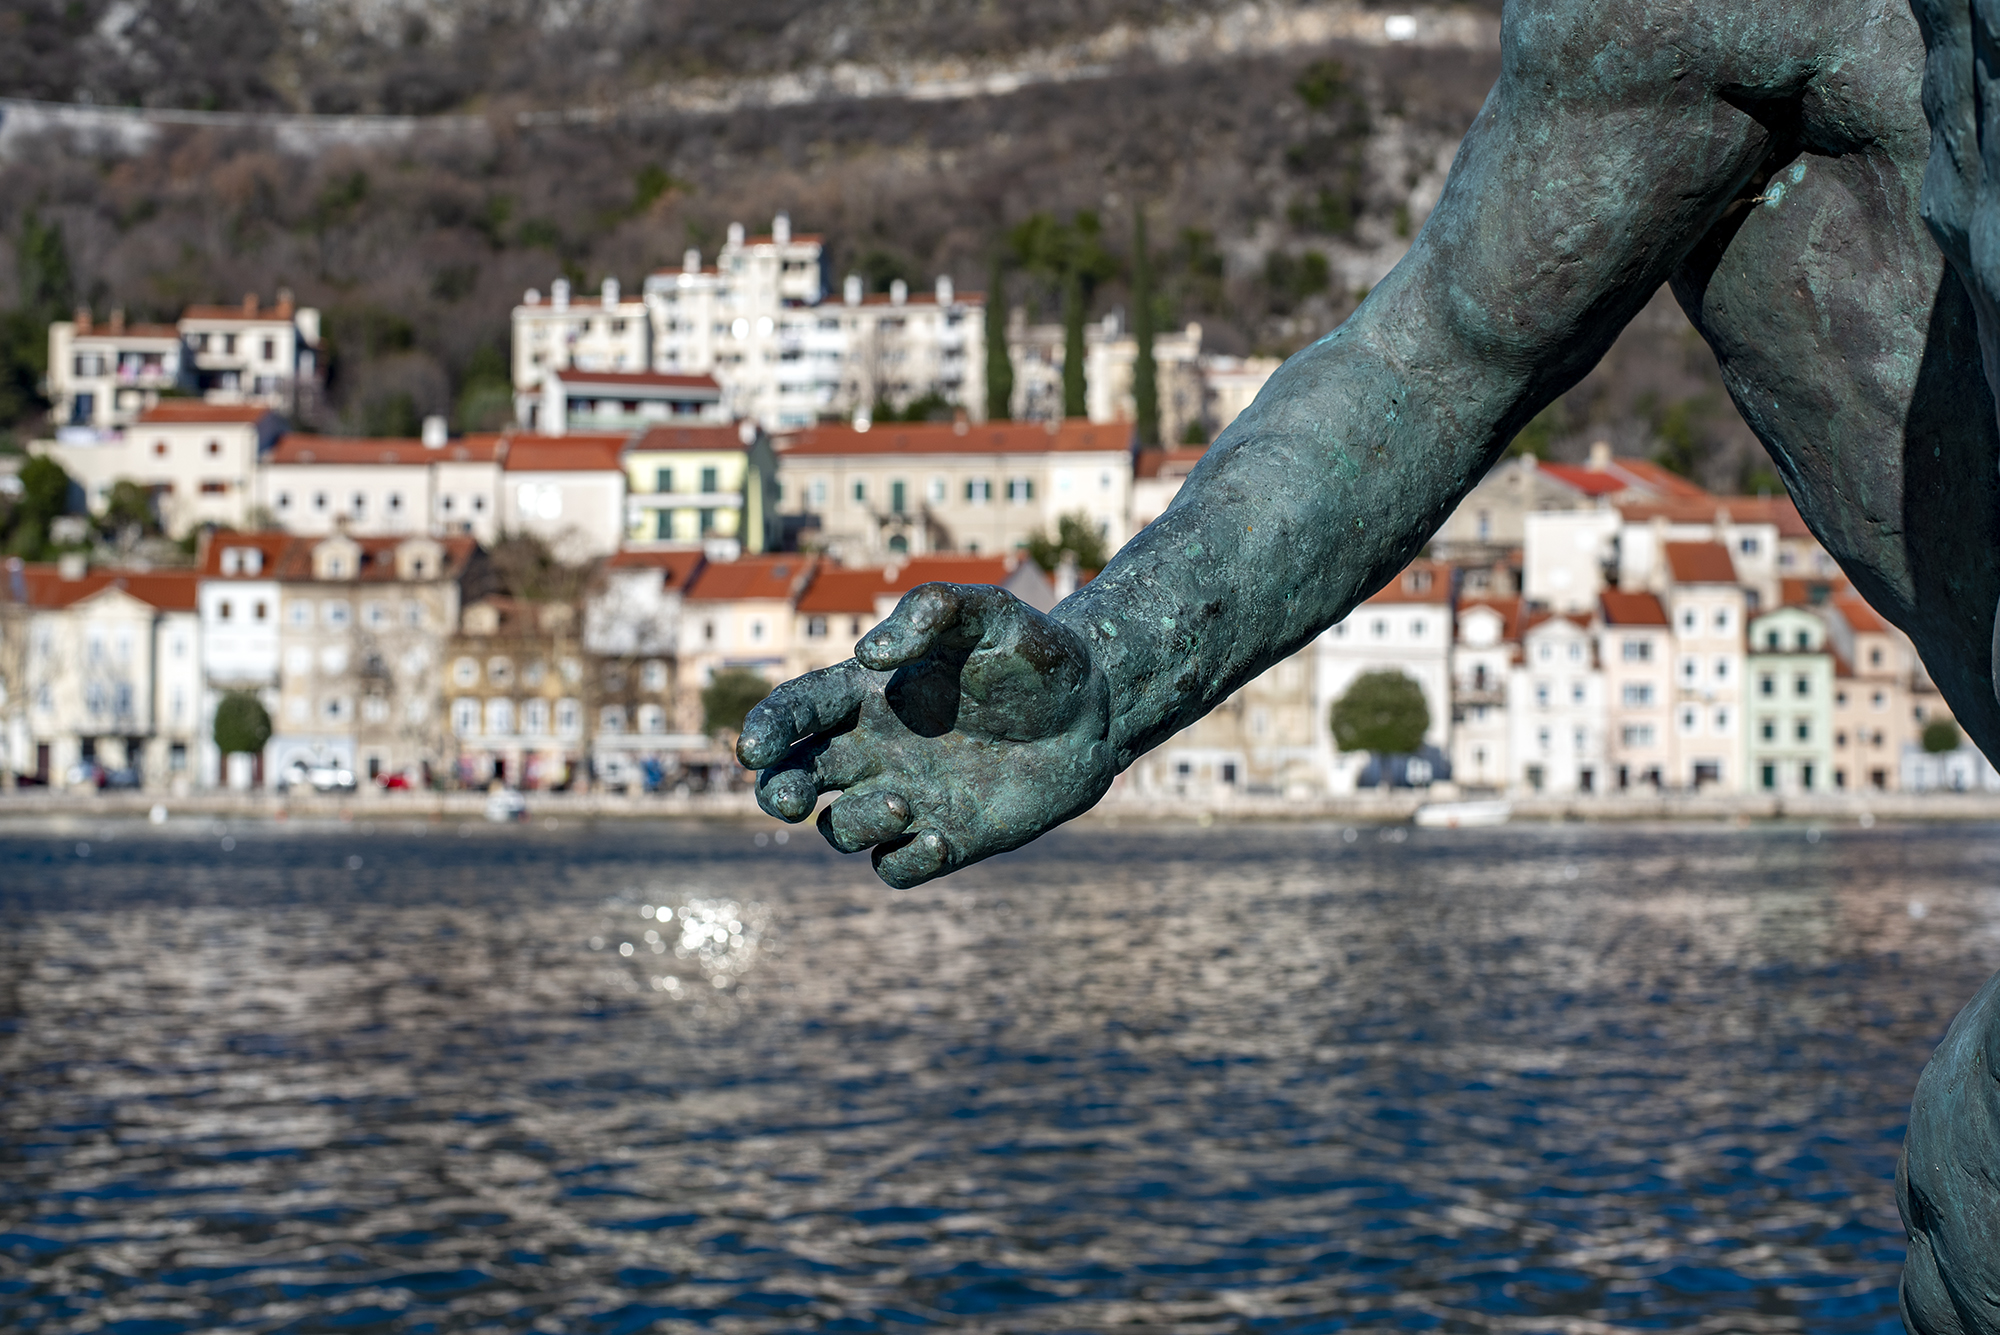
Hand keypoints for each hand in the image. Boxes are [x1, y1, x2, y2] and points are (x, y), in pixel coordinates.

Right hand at [736, 582, 1113, 886]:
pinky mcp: (944, 840)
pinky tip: (941, 838)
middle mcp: (876, 750)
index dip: (767, 730)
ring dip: (857, 824)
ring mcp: (906, 798)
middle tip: (791, 797)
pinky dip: (904, 861)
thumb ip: (930, 613)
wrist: (1094, 708)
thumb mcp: (986, 614)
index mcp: (868, 696)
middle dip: (778, 791)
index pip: (796, 712)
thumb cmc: (1033, 654)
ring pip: (840, 829)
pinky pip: (895, 867)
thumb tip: (869, 656)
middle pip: (794, 779)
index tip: (756, 748)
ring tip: (907, 804)